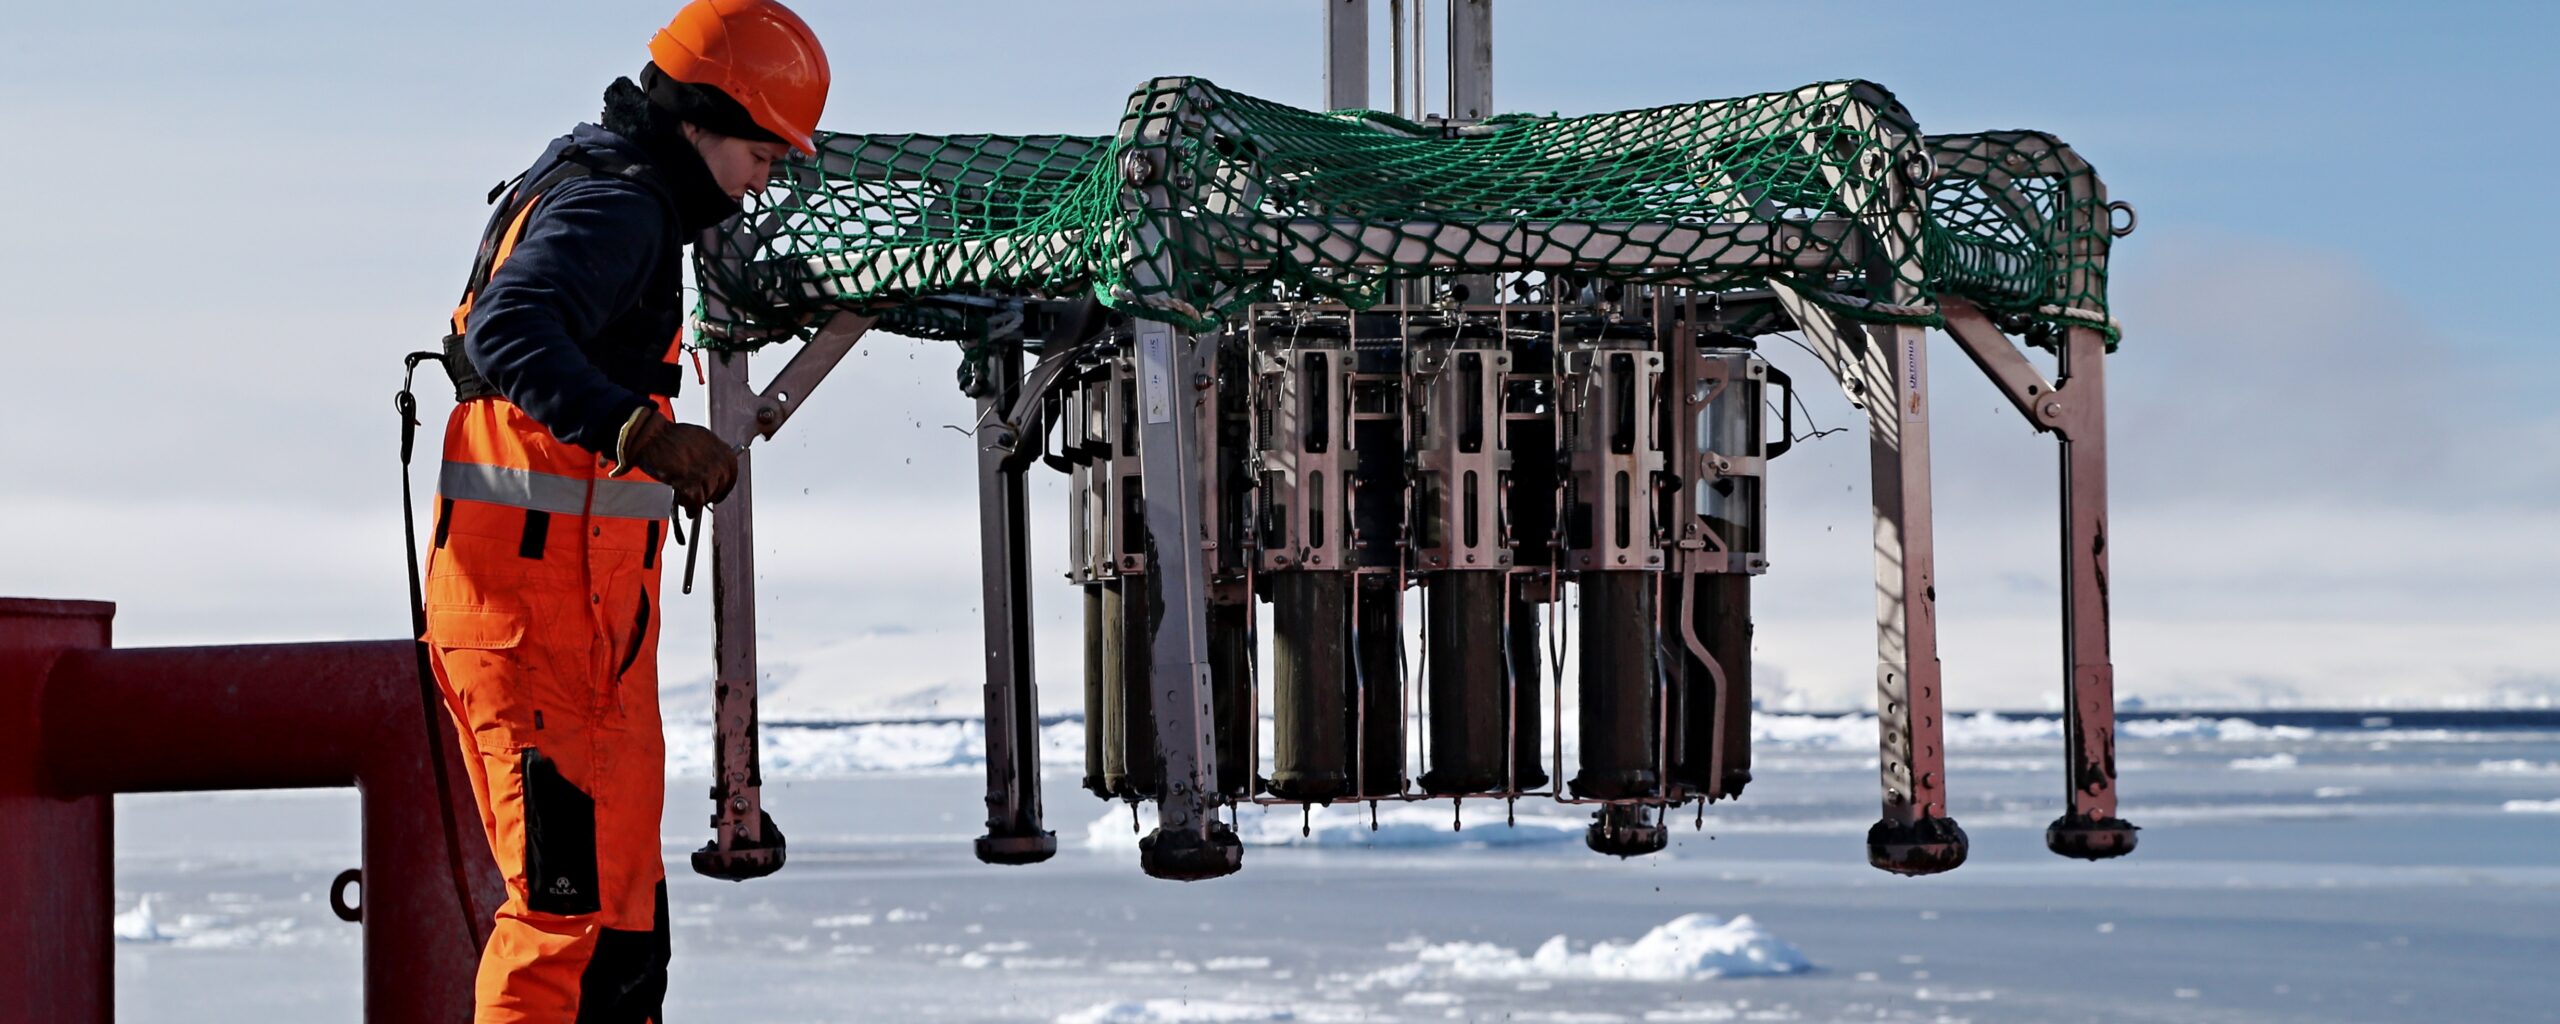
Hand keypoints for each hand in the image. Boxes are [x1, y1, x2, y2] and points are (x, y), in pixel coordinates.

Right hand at [614, 409, 736, 511]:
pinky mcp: (689, 480)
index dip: (725, 485)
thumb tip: (712, 470)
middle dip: (710, 494)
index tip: (719, 491)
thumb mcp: (699, 440)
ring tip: (690, 504)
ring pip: (708, 494)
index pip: (731, 472)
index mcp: (720, 448)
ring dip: (699, 501)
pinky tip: (688, 508)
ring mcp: (704, 470)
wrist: (652, 435)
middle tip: (701, 498)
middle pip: (721, 485)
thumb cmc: (670, 437)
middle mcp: (716, 459)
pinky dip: (691, 507)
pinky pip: (695, 500)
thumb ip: (709, 455)